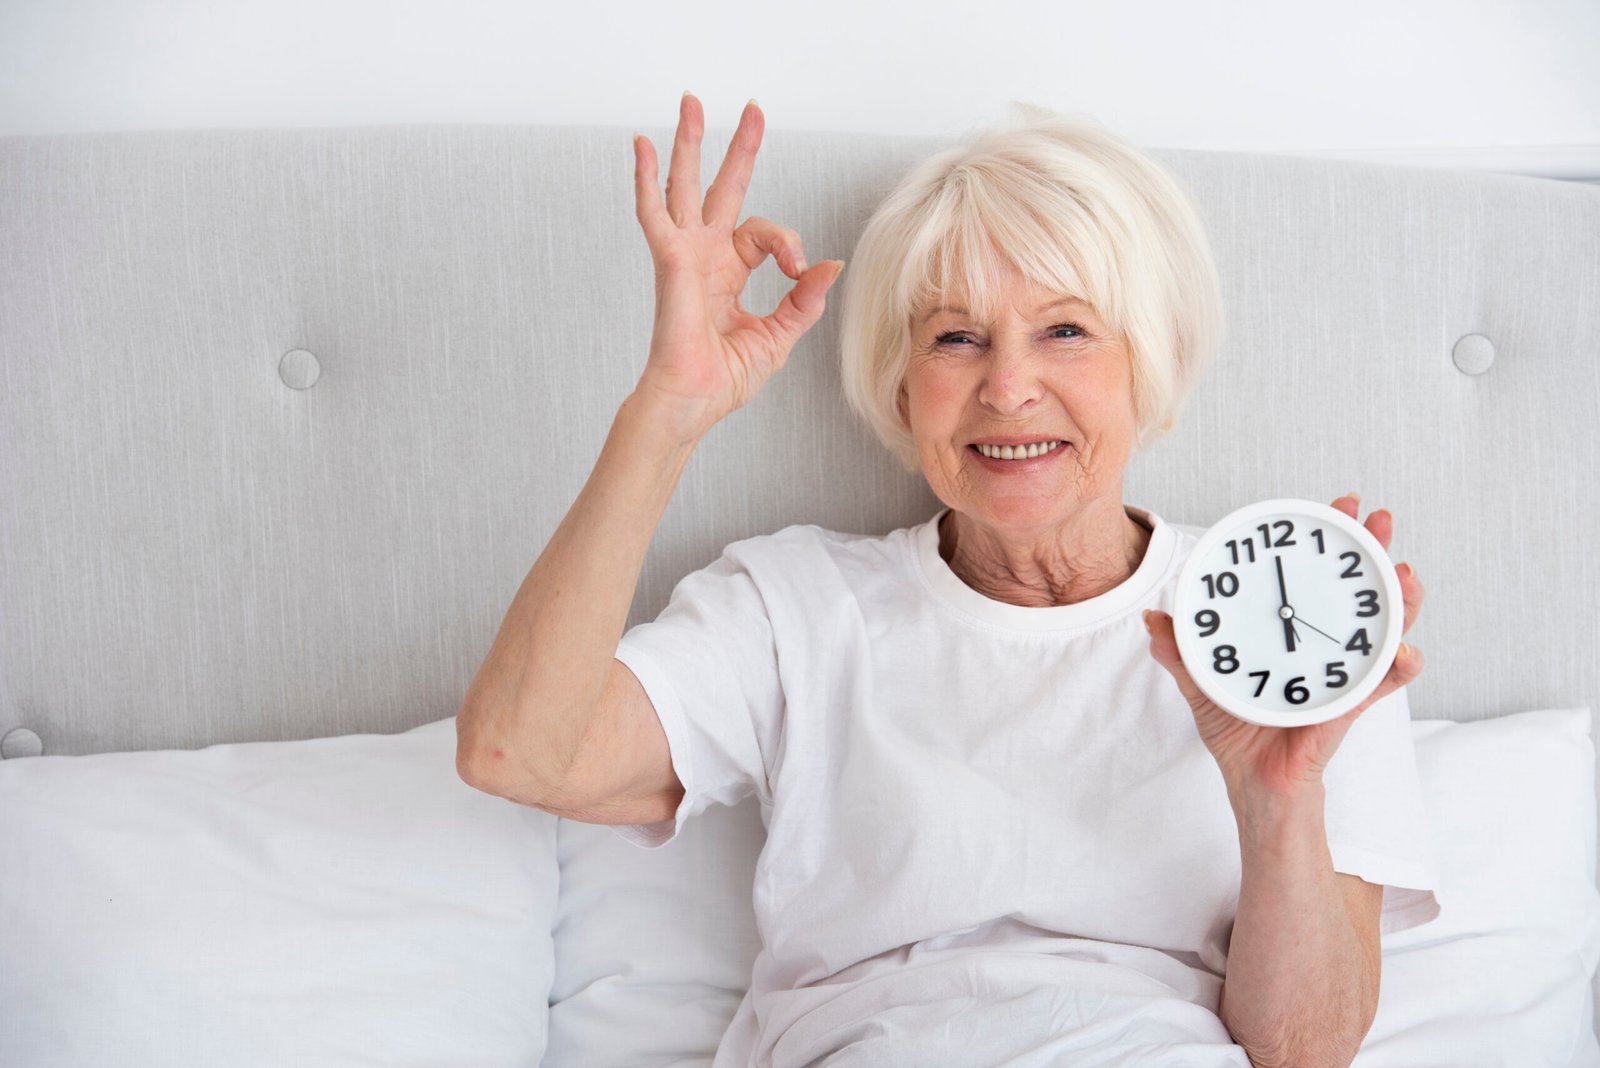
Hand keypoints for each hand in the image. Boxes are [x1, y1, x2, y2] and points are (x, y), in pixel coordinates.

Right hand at [632, 93, 844, 435]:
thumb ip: (803, 300)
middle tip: (754, 110)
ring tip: (691, 101)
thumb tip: (829, 266)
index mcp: (728, 273)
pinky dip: (645, 177)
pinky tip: (640, 144)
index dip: (789, 245)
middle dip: (738, 149)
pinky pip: (653, 211)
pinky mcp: (670, 261)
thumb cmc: (724, 378)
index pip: (762, 233)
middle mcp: (704, 257)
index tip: (800, 271)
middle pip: (722, 188)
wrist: (694, 401)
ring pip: (685, 186)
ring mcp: (684, 255)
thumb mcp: (778, 334)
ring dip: (689, 143)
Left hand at [1142, 493, 1425, 799]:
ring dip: (1402, 601)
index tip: (1338, 506)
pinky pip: (1382, 685)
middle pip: (1362, 591)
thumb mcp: (1203, 683)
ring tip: (1406, 575)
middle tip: (1379, 520)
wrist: (1254, 784)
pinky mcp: (1349, 707)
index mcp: (1294, 632)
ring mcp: (1344, 673)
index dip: (1330, 540)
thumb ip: (1180, 650)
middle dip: (1376, 552)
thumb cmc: (1238, 731)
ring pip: (1385, 629)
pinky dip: (1398, 667)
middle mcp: (1328, 646)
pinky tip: (1403, 650)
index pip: (1316, 576)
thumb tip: (1152, 618)